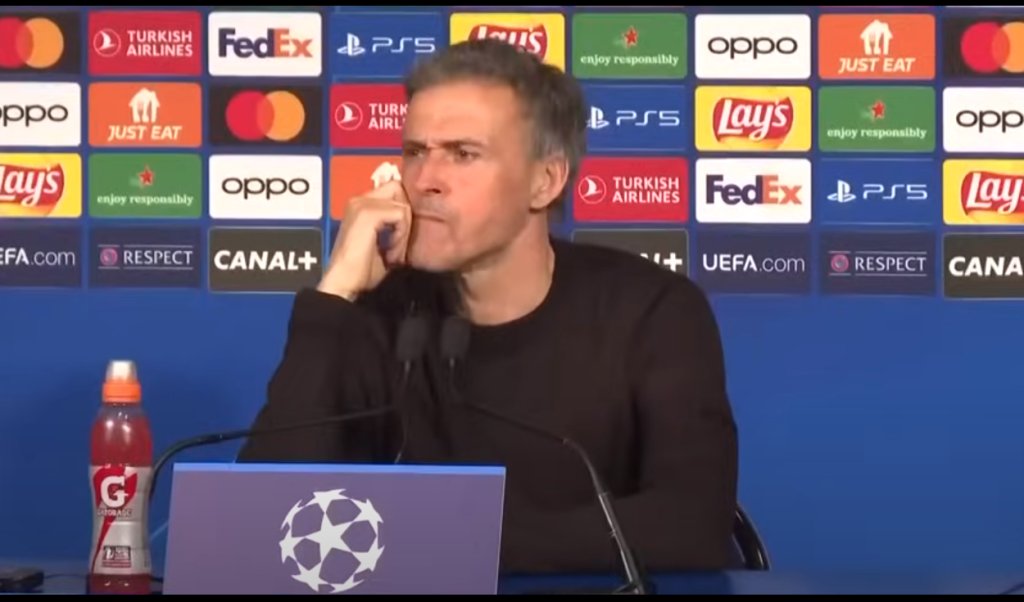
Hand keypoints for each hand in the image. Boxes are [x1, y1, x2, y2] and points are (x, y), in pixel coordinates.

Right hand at [317, 180, 411, 299]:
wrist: (344, 284)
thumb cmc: (361, 270)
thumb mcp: (382, 243)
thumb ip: (393, 226)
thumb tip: (411, 220)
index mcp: (360, 205)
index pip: (394, 190)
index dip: (404, 211)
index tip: (399, 239)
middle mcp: (359, 200)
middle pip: (399, 189)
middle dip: (405, 216)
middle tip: (398, 244)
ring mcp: (361, 204)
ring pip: (402, 204)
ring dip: (403, 230)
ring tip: (392, 252)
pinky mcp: (366, 213)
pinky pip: (400, 214)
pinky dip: (400, 236)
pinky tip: (390, 253)